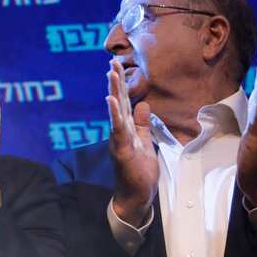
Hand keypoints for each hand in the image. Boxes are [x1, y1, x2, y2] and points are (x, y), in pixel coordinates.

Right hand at [106, 57, 158, 224]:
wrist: (136, 195)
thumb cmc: (139, 172)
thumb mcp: (145, 142)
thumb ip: (143, 124)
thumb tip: (143, 104)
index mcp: (126, 130)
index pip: (122, 103)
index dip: (120, 85)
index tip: (116, 66)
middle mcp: (119, 132)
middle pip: (117, 103)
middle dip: (114, 82)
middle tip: (111, 61)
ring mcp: (118, 140)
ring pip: (116, 112)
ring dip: (113, 92)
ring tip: (111, 74)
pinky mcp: (120, 150)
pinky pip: (117, 130)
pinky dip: (114, 115)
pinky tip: (110, 101)